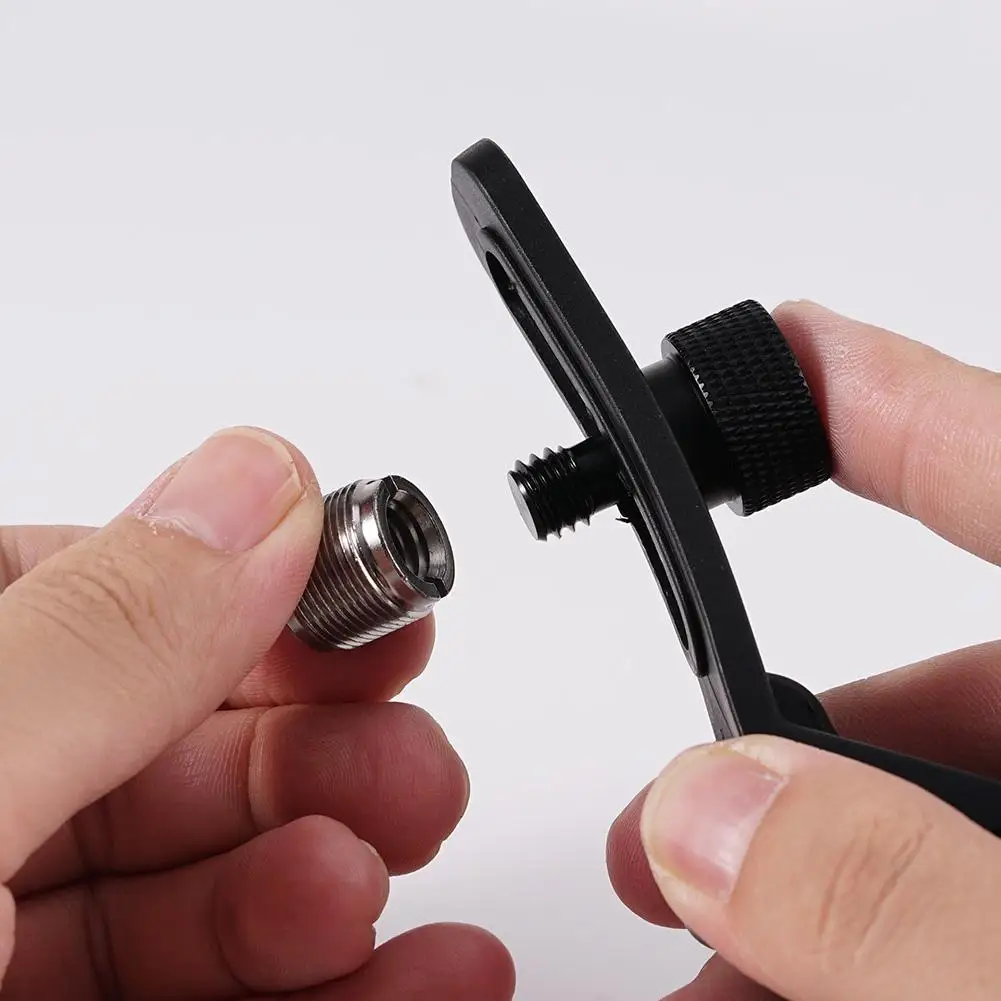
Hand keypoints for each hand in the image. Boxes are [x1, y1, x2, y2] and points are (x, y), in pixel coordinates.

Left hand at [0, 427, 513, 999]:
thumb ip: (103, 634)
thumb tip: (252, 484)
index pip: (96, 592)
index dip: (246, 592)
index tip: (369, 614)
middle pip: (164, 739)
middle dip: (315, 746)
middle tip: (412, 764)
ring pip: (199, 873)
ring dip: (333, 862)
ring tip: (404, 859)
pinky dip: (330, 988)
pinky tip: (413, 972)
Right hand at [606, 301, 1000, 999]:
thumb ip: (905, 901)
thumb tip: (716, 816)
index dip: (885, 395)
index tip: (785, 346)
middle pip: (953, 676)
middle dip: (785, 740)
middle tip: (674, 810)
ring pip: (945, 815)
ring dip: (806, 878)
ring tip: (709, 964)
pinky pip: (970, 908)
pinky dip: (872, 942)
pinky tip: (786, 994)